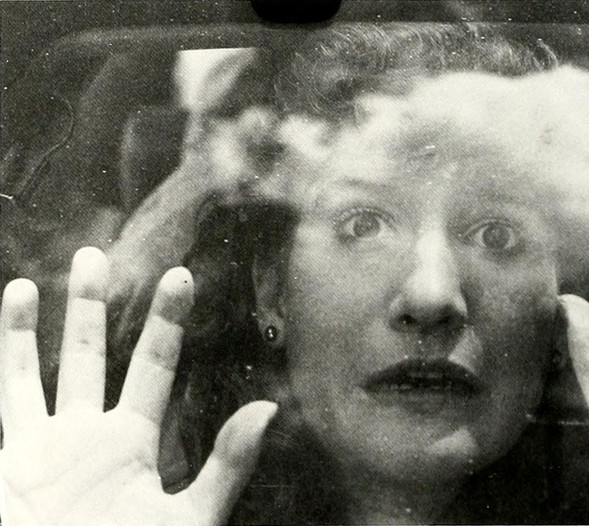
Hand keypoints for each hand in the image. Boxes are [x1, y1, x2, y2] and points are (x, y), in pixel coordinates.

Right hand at [0, 248, 276, 525]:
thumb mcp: (189, 514)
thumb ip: (227, 464)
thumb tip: (269, 409)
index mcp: (133, 441)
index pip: (153, 364)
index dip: (166, 321)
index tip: (181, 276)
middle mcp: (89, 433)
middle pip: (93, 353)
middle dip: (93, 305)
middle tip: (97, 254)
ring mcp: (45, 443)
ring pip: (43, 369)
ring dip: (41, 324)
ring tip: (45, 278)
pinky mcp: (11, 458)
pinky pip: (7, 395)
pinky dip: (7, 354)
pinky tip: (13, 304)